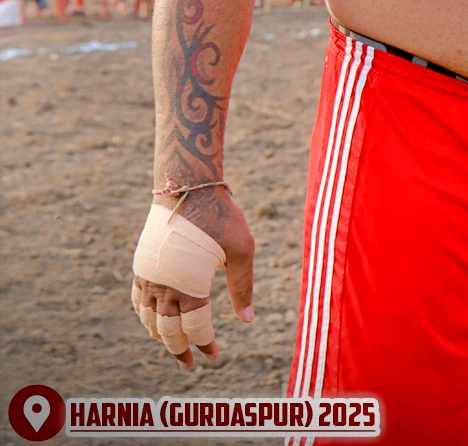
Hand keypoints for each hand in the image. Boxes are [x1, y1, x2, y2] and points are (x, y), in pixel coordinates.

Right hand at [132, 191, 254, 368]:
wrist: (188, 186)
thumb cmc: (220, 216)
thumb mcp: (241, 250)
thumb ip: (242, 286)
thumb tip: (247, 320)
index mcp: (190, 286)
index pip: (195, 327)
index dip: (204, 344)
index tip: (212, 356)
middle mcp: (165, 286)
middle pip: (168, 330)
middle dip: (178, 349)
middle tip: (188, 364)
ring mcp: (150, 275)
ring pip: (149, 318)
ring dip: (159, 335)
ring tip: (171, 344)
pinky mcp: (142, 263)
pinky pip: (138, 298)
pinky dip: (144, 315)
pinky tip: (151, 318)